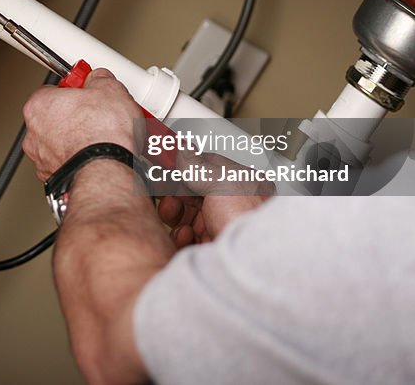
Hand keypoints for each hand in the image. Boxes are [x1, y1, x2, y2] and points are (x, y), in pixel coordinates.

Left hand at [22, 68, 141, 181]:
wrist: (107, 172)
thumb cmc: (102, 135)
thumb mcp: (109, 88)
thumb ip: (98, 79)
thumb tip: (99, 79)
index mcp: (39, 106)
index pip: (53, 90)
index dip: (74, 89)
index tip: (87, 90)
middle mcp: (34, 135)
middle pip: (56, 117)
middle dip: (78, 116)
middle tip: (100, 114)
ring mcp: (43, 160)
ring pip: (63, 144)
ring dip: (80, 140)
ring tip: (106, 137)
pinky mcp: (57, 179)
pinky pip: (71, 163)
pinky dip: (83, 160)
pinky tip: (102, 155)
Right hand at [156, 151, 271, 245]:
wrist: (251, 265)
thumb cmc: (249, 223)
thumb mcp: (222, 183)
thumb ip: (199, 165)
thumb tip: (184, 149)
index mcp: (244, 185)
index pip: (208, 169)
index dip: (185, 167)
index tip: (165, 165)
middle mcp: (235, 208)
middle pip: (195, 195)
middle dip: (176, 193)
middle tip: (164, 192)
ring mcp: (224, 230)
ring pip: (189, 218)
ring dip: (176, 215)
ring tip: (174, 214)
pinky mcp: (212, 250)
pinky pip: (188, 240)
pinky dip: (180, 235)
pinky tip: (184, 234)